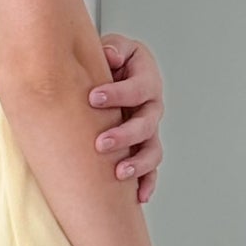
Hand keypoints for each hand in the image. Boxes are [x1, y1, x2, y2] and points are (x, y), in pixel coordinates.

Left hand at [88, 33, 163, 202]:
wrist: (112, 74)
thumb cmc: (112, 61)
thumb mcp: (114, 48)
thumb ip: (113, 49)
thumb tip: (110, 56)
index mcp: (146, 79)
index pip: (138, 88)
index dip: (118, 94)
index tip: (93, 98)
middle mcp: (152, 106)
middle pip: (146, 123)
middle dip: (124, 135)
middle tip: (101, 143)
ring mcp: (149, 129)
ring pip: (152, 148)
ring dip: (138, 163)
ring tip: (119, 173)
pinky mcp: (143, 146)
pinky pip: (150, 169)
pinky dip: (147, 183)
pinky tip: (139, 197)